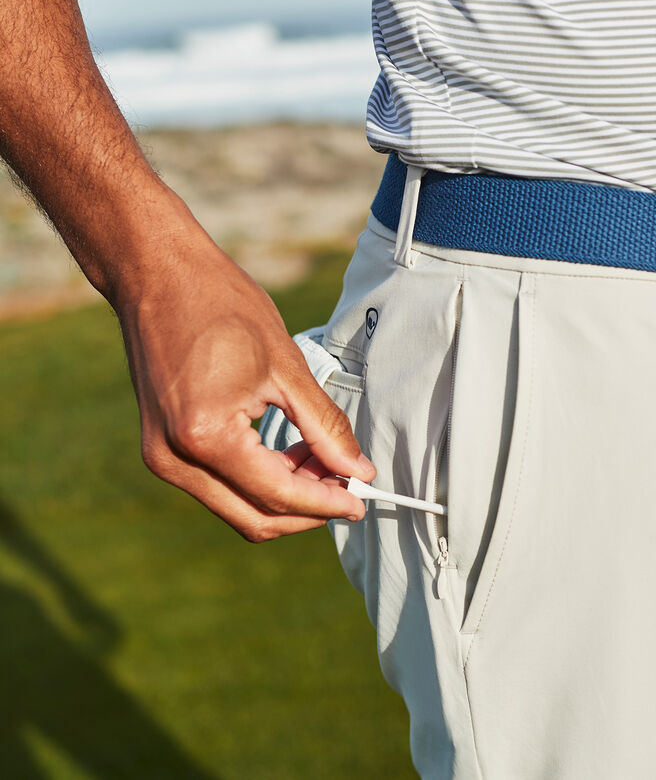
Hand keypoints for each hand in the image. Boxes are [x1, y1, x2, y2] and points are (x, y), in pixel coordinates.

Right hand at [115, 241, 374, 541]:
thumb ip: (324, 427)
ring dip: (284, 496)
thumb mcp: (285, 366)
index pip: (278, 495)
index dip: (327, 503)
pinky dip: (257, 480)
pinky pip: (218, 486)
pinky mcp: (161, 447)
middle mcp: (174, 459)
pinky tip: (288, 452)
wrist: (157, 273)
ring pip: (236, 507)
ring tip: (322, 461)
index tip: (362, 499)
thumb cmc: (219, 305)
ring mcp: (162, 457)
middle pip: (254, 518)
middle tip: (348, 484)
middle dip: (307, 509)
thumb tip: (357, 472)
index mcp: (204, 436)